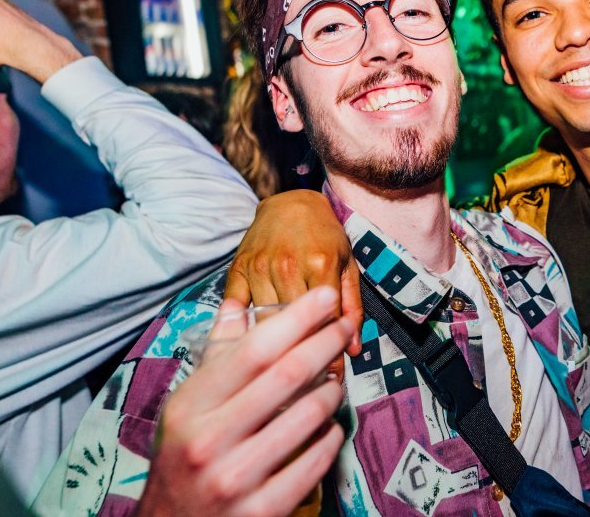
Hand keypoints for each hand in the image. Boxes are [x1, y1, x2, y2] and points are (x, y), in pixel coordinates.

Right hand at [136, 287, 351, 516]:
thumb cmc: (183, 459)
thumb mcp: (186, 407)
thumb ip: (215, 356)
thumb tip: (236, 305)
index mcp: (190, 407)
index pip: (254, 349)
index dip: (297, 318)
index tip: (326, 297)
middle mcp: (209, 441)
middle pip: (288, 375)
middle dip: (326, 343)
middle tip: (345, 329)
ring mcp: (236, 478)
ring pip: (309, 416)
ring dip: (333, 389)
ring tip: (335, 380)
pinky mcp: (262, 510)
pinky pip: (316, 461)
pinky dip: (331, 436)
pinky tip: (329, 425)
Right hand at [226, 189, 363, 377]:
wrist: (290, 202)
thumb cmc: (324, 235)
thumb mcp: (347, 264)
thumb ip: (352, 305)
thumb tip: (354, 348)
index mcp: (319, 265)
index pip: (326, 322)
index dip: (331, 355)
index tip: (334, 380)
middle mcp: (287, 267)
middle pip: (293, 328)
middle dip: (302, 359)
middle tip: (309, 386)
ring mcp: (258, 269)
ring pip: (264, 324)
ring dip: (274, 353)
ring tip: (283, 377)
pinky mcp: (236, 271)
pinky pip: (236, 311)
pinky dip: (243, 334)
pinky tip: (252, 354)